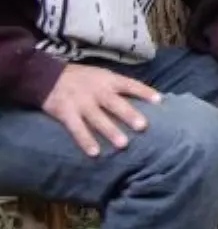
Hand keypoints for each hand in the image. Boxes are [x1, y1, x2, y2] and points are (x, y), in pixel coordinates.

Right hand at [41, 64, 161, 156]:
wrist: (47, 76)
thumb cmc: (82, 78)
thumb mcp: (102, 75)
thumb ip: (118, 87)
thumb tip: (143, 99)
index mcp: (108, 80)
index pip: (130, 85)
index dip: (144, 92)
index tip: (159, 101)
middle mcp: (97, 91)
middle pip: (115, 104)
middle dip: (129, 115)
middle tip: (143, 127)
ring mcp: (81, 103)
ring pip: (98, 118)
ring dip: (110, 131)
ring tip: (123, 144)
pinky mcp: (66, 113)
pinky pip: (77, 129)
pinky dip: (85, 141)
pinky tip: (95, 153)